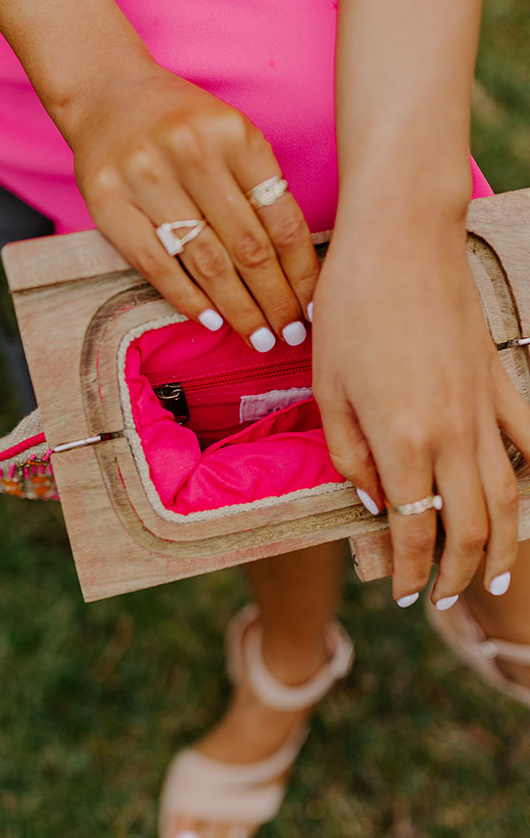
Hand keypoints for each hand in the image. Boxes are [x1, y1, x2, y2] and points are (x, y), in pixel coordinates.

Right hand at [70, 65, 318, 349]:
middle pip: (247, 246)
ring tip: (258, 337)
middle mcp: (191, 151)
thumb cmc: (182, 123)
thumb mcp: (231, 135)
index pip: (281, 219)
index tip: (313, 308)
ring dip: (238, 309)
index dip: (302, 272)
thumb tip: (294, 268)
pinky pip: (157, 265)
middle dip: (275, 299)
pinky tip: (212, 321)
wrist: (105, 91)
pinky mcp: (108, 202)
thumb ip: (259, 188)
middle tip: (290, 335)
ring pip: (205, 262)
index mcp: (234, 134)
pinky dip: (188, 299)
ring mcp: (145, 177)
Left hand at [312, 213, 529, 607]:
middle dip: (456, 574)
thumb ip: (352, 455)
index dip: (410, 571)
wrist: (402, 238)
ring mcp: (485, 408)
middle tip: (441, 600)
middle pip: (470, 528)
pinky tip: (528, 497)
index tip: (404, 594)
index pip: (414, 530)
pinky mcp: (500, 380)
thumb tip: (376, 500)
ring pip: (508, 497)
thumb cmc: (351, 308)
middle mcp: (453, 434)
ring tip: (492, 579)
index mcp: (402, 439)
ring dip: (501, 546)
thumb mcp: (328, 387)